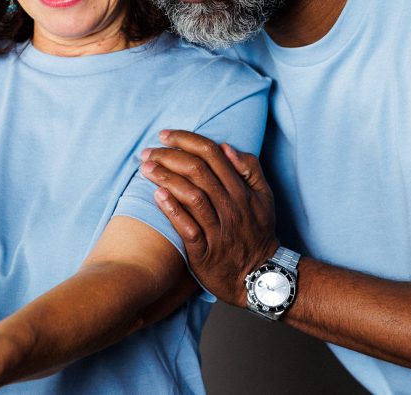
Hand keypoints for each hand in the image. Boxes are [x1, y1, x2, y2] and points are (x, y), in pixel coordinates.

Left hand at [140, 130, 278, 306]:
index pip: (212, 154)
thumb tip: (226, 147)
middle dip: (169, 155)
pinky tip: (157, 195)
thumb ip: (250, 169)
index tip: (165, 135)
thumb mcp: (264, 198)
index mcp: (242, 190)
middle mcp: (231, 206)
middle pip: (198, 170)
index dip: (186, 140)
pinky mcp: (205, 251)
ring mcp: (218, 228)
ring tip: (146, 168)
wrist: (259, 276)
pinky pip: (188, 227)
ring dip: (166, 178)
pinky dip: (172, 210)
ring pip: (191, 195)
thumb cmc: (257, 232)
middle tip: (148, 151)